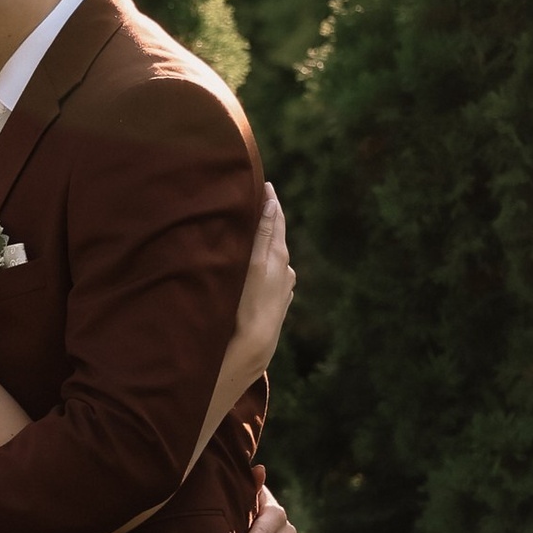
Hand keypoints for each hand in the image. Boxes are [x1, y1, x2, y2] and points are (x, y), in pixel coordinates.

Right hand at [237, 183, 295, 376]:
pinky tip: (250, 266)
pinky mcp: (274, 303)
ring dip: (263, 242)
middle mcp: (284, 271)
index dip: (269, 202)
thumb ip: (264, 233)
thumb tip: (272, 203)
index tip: (263, 183)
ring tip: (248, 231)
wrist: (251, 349)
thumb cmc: (247, 305)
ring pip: (272, 257)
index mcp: (279, 258)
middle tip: (254, 200)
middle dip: (267, 220)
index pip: (276, 220)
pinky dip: (261, 263)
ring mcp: (280, 289)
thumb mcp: (254, 264)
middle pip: (276, 238)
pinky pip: (269, 274)